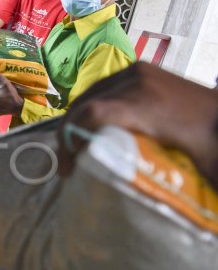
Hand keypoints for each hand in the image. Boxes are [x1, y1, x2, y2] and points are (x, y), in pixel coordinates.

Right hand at [57, 62, 217, 187]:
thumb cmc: (211, 143)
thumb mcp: (190, 166)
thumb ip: (155, 175)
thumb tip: (124, 199)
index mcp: (147, 104)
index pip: (93, 114)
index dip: (71, 141)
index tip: (69, 169)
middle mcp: (138, 81)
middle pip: (85, 104)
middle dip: (67, 133)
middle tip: (66, 164)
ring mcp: (138, 71)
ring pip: (90, 94)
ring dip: (76, 120)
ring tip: (75, 147)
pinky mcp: (140, 70)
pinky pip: (103, 88)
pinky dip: (90, 107)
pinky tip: (91, 128)